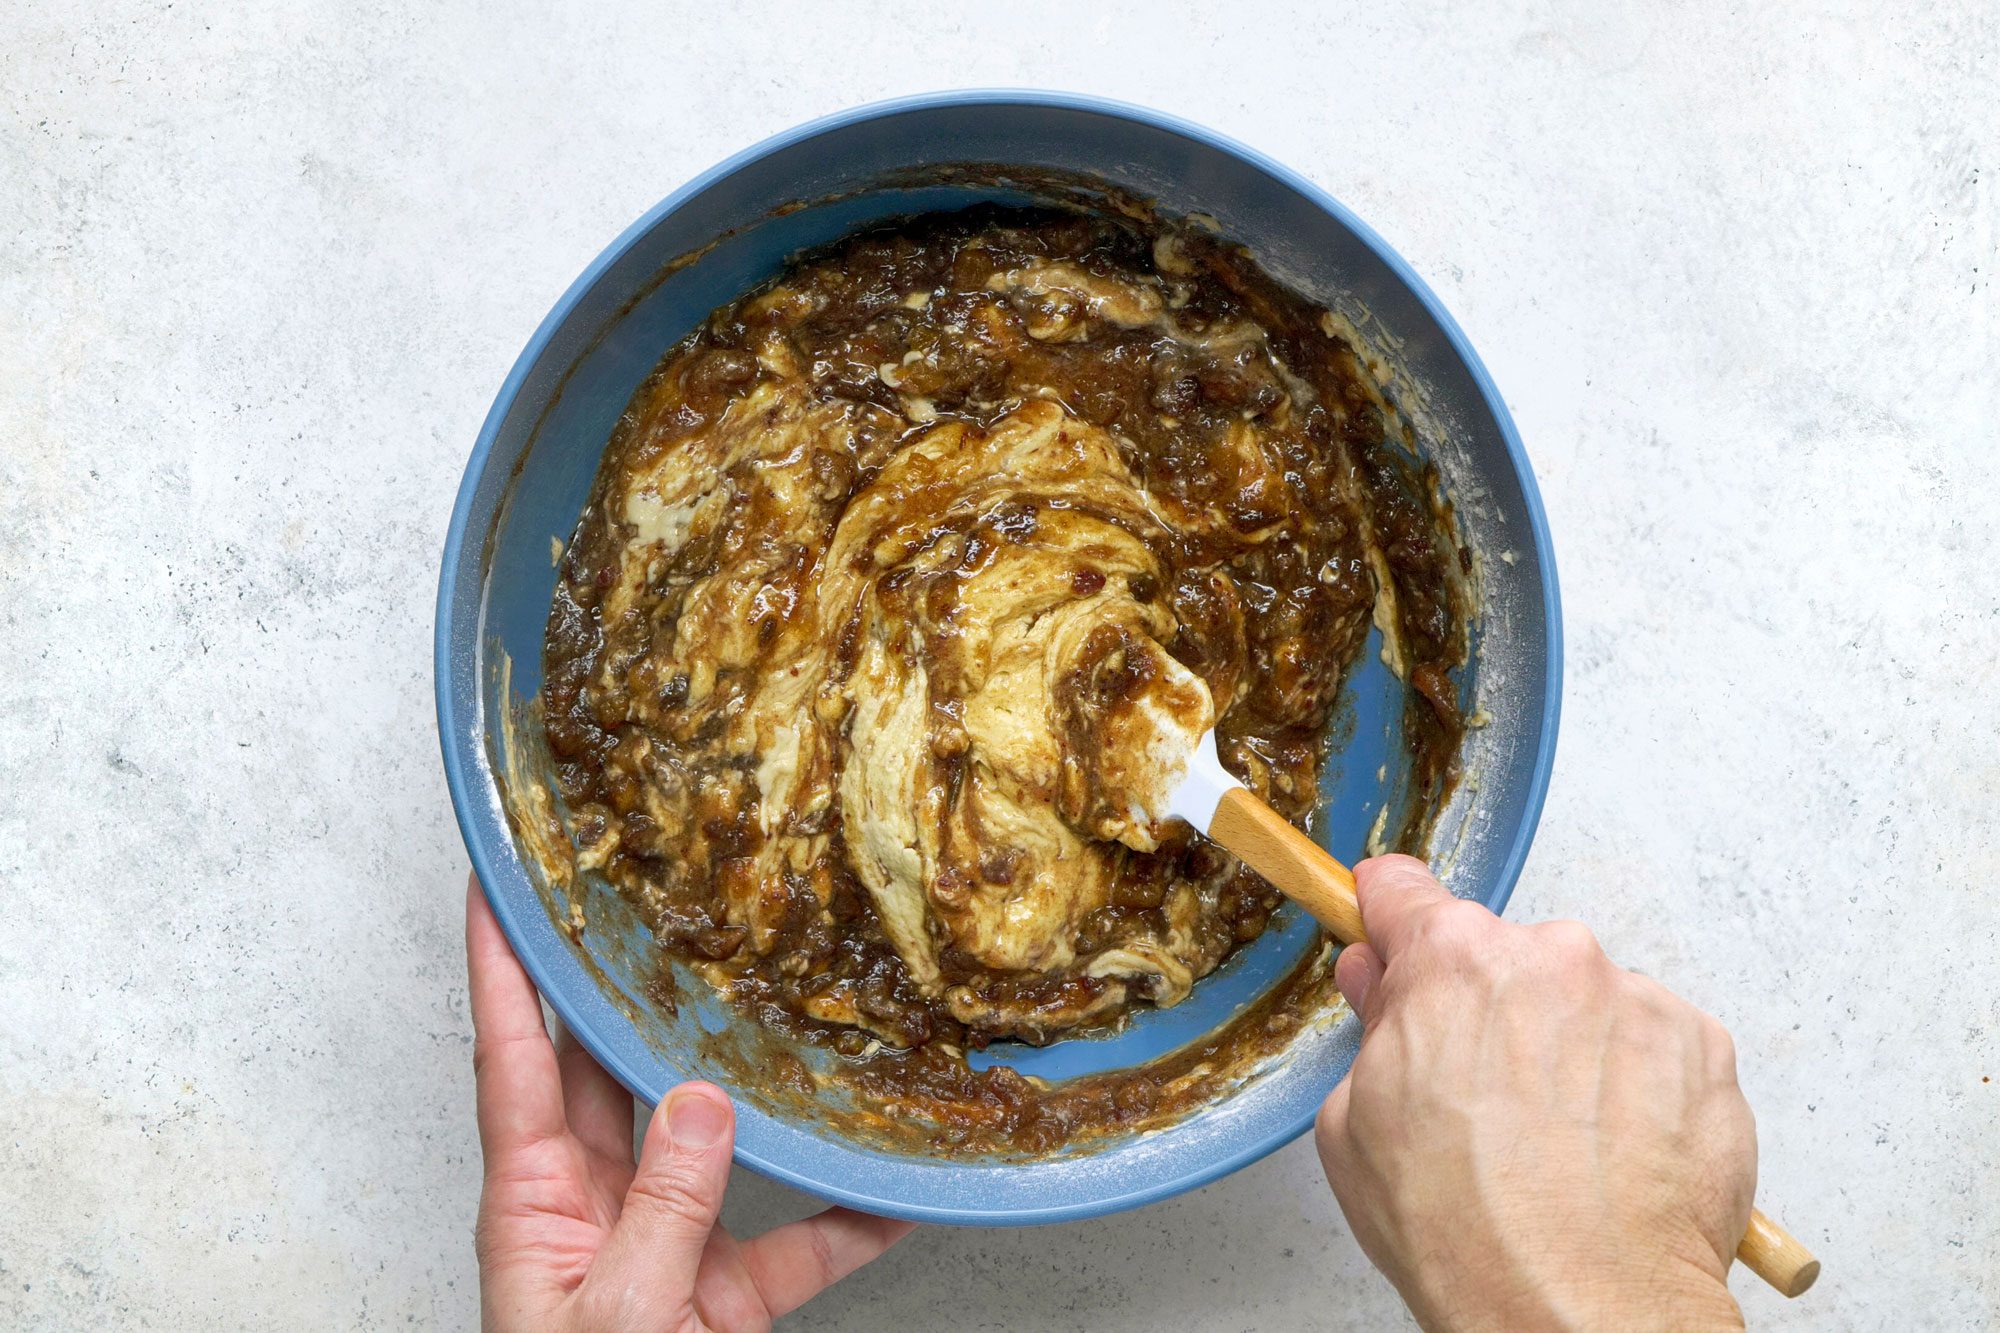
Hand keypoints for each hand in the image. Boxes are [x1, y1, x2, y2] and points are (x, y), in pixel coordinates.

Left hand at [465, 876, 914, 1330]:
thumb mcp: (617, 1318)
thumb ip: (665, 1212)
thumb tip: (707, 1102)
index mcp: (532, 1202)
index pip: (512, 1055)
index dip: (500, 965)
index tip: (497, 880)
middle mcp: (592, 1206)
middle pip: (613, 1072)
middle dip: (632, 988)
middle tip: (657, 897)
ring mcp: (661, 1245)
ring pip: (710, 1139)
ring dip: (754, 1085)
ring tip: (788, 1003)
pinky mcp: (721, 1296)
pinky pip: (793, 1241)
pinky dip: (845, 1218)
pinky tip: (893, 1186)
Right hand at [1315, 857, 1755, 1331]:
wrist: (1582, 1307)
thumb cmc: (1468, 1231)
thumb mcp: (1355, 1126)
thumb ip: (1372, 1030)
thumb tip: (1379, 986)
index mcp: (1453, 962)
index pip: (1403, 892)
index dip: (1388, 922)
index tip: (1389, 935)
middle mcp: (1552, 958)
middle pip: (1504, 957)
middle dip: (1489, 1009)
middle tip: (1479, 1097)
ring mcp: (1636, 998)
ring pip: (1583, 1002)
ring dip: (1568, 1048)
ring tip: (1555, 1144)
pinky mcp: (1703, 1047)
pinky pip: (1652, 1044)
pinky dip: (1632, 1085)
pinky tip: (1609, 1152)